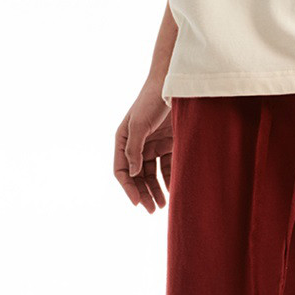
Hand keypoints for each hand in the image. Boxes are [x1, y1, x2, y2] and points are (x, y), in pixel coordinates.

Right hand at [114, 84, 172, 212]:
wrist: (173, 84)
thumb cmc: (151, 100)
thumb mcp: (139, 125)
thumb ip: (133, 149)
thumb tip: (130, 174)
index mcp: (124, 140)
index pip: (121, 170)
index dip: (128, 188)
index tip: (137, 203)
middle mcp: (136, 144)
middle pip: (137, 176)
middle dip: (143, 193)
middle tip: (152, 210)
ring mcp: (153, 145)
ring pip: (152, 175)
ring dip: (156, 190)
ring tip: (163, 206)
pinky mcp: (169, 144)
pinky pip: (167, 167)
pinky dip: (169, 180)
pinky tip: (173, 191)